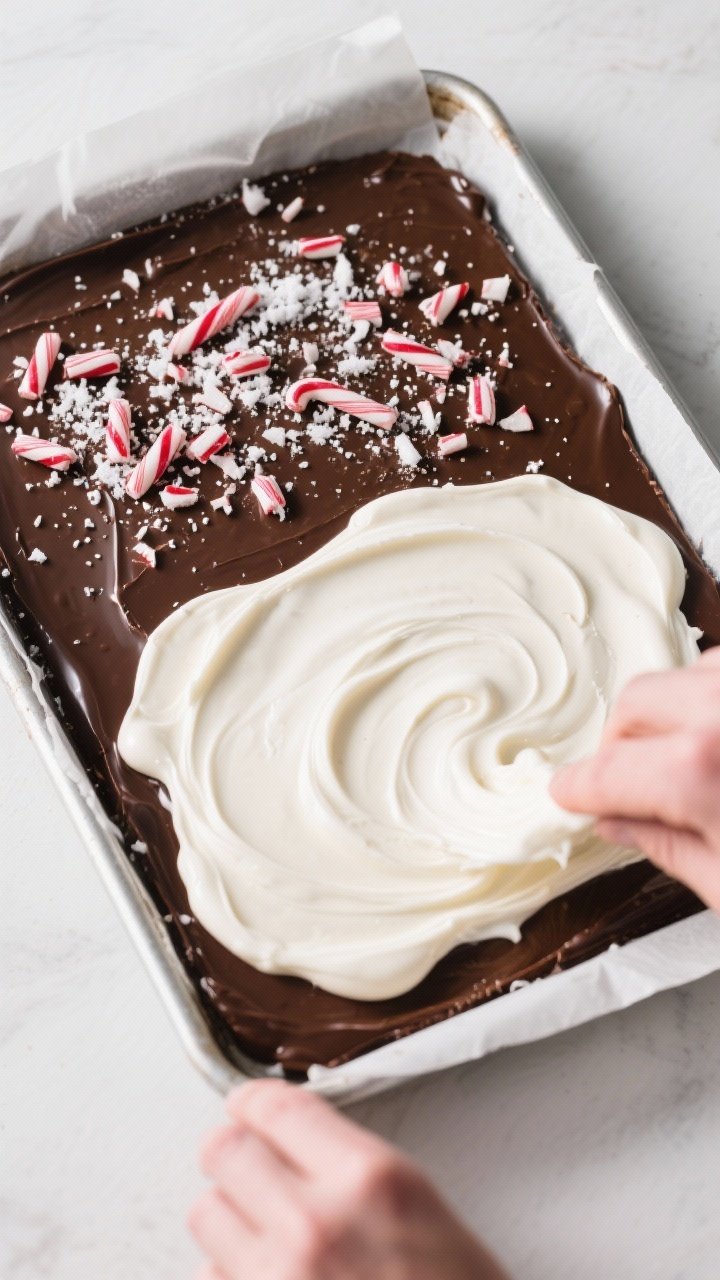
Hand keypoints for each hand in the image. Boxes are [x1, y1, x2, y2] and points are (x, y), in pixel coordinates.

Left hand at [189, 1078, 508, 1279]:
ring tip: (260, 1228)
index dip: (254, 1101)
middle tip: (247, 1162)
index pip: (278, 1108)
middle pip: (225, 1151)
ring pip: (207, 1213)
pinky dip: (227, 1273)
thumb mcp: (424, 1210)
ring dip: (228, 1215)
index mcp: (370, 1181)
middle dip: (233, 1153)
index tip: (248, 1105)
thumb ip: (355, 1168)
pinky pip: (209, 1278)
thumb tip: (297, 1145)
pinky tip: (265, 1275)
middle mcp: (316, 1225)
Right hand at [550, 646, 719, 910]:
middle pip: (636, 703)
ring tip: (689, 760)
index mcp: (701, 767)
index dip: (579, 789)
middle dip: (623, 743)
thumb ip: (668, 847)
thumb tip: (619, 821)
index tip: (568, 795)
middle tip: (633, 786)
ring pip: (686, 672)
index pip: (606, 773)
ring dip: (673, 713)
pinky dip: (712, 696)